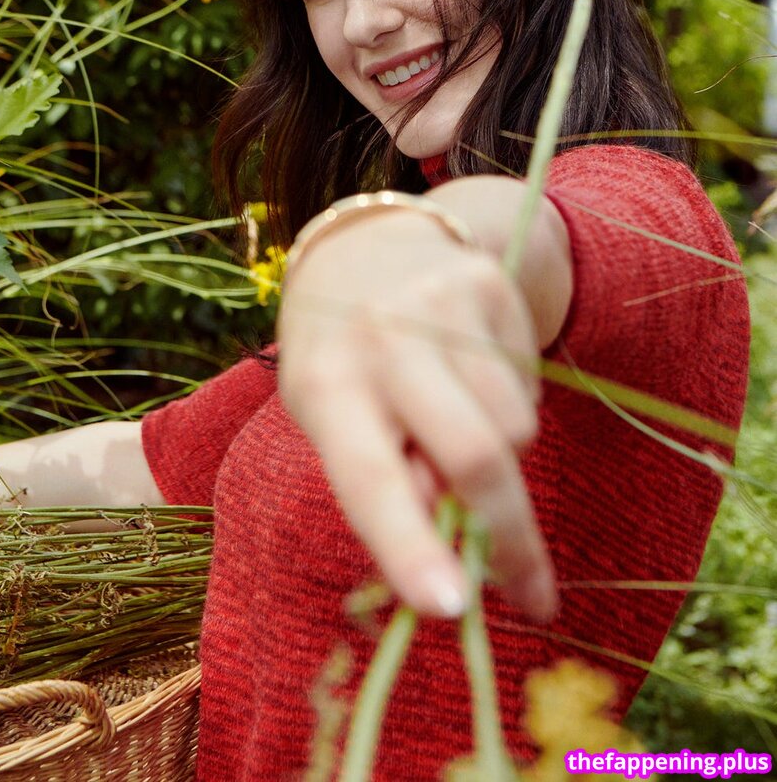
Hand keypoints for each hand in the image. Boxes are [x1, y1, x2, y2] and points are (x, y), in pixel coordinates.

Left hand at [277, 205, 558, 620]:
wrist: (365, 249)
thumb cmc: (341, 358)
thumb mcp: (330, 418)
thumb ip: (382, 476)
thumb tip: (451, 541)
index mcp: (326, 385)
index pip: (368, 478)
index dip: (409, 547)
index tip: (452, 608)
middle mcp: (384, 339)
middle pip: (474, 455)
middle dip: (509, 538)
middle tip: (531, 591)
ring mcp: (443, 305)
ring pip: (517, 427)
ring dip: (504, 459)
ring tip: (459, 428)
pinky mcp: (492, 285)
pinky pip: (531, 385)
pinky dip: (513, 408)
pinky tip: (473, 378)